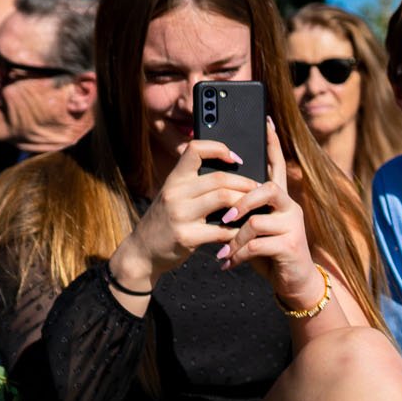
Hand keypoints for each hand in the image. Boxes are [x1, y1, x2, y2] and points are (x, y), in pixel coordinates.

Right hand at [116, 137, 258, 281]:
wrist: (142, 252)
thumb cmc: (165, 221)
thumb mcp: (172, 196)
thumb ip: (194, 184)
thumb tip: (231, 172)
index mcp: (174, 179)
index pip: (194, 149)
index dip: (218, 148)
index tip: (235, 158)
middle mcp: (175, 193)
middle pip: (220, 178)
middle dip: (245, 183)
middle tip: (260, 189)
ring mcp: (179, 214)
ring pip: (223, 198)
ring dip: (245, 203)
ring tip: (255, 207)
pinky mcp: (186, 236)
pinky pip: (221, 230)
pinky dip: (237, 230)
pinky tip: (243, 231)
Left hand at [221, 119, 320, 308]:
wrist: (293, 282)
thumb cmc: (269, 252)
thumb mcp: (255, 228)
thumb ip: (245, 212)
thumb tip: (220, 197)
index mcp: (280, 199)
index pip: (277, 165)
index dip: (272, 144)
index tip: (265, 121)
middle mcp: (290, 207)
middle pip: (267, 189)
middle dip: (242, 202)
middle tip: (225, 217)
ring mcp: (293, 225)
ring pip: (255, 222)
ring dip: (234, 240)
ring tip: (223, 252)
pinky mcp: (291, 245)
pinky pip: (256, 245)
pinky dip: (237, 256)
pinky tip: (228, 264)